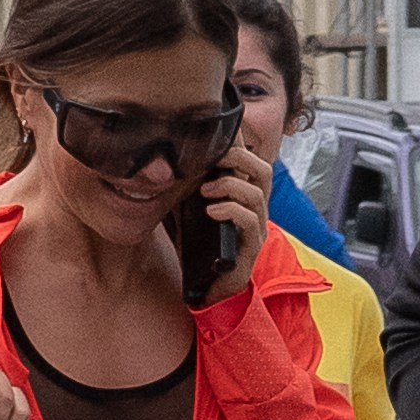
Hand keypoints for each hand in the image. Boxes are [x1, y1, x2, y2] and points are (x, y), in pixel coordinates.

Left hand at [192, 124, 269, 299]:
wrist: (205, 288)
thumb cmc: (198, 247)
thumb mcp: (183, 208)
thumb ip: (179, 185)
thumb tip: (156, 160)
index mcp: (242, 194)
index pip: (249, 160)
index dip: (238, 143)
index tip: (219, 131)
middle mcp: (255, 208)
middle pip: (262, 169)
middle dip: (239, 157)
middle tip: (215, 156)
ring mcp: (256, 228)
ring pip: (258, 192)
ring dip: (230, 185)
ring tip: (205, 189)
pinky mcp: (251, 247)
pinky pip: (250, 220)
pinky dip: (230, 210)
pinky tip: (210, 211)